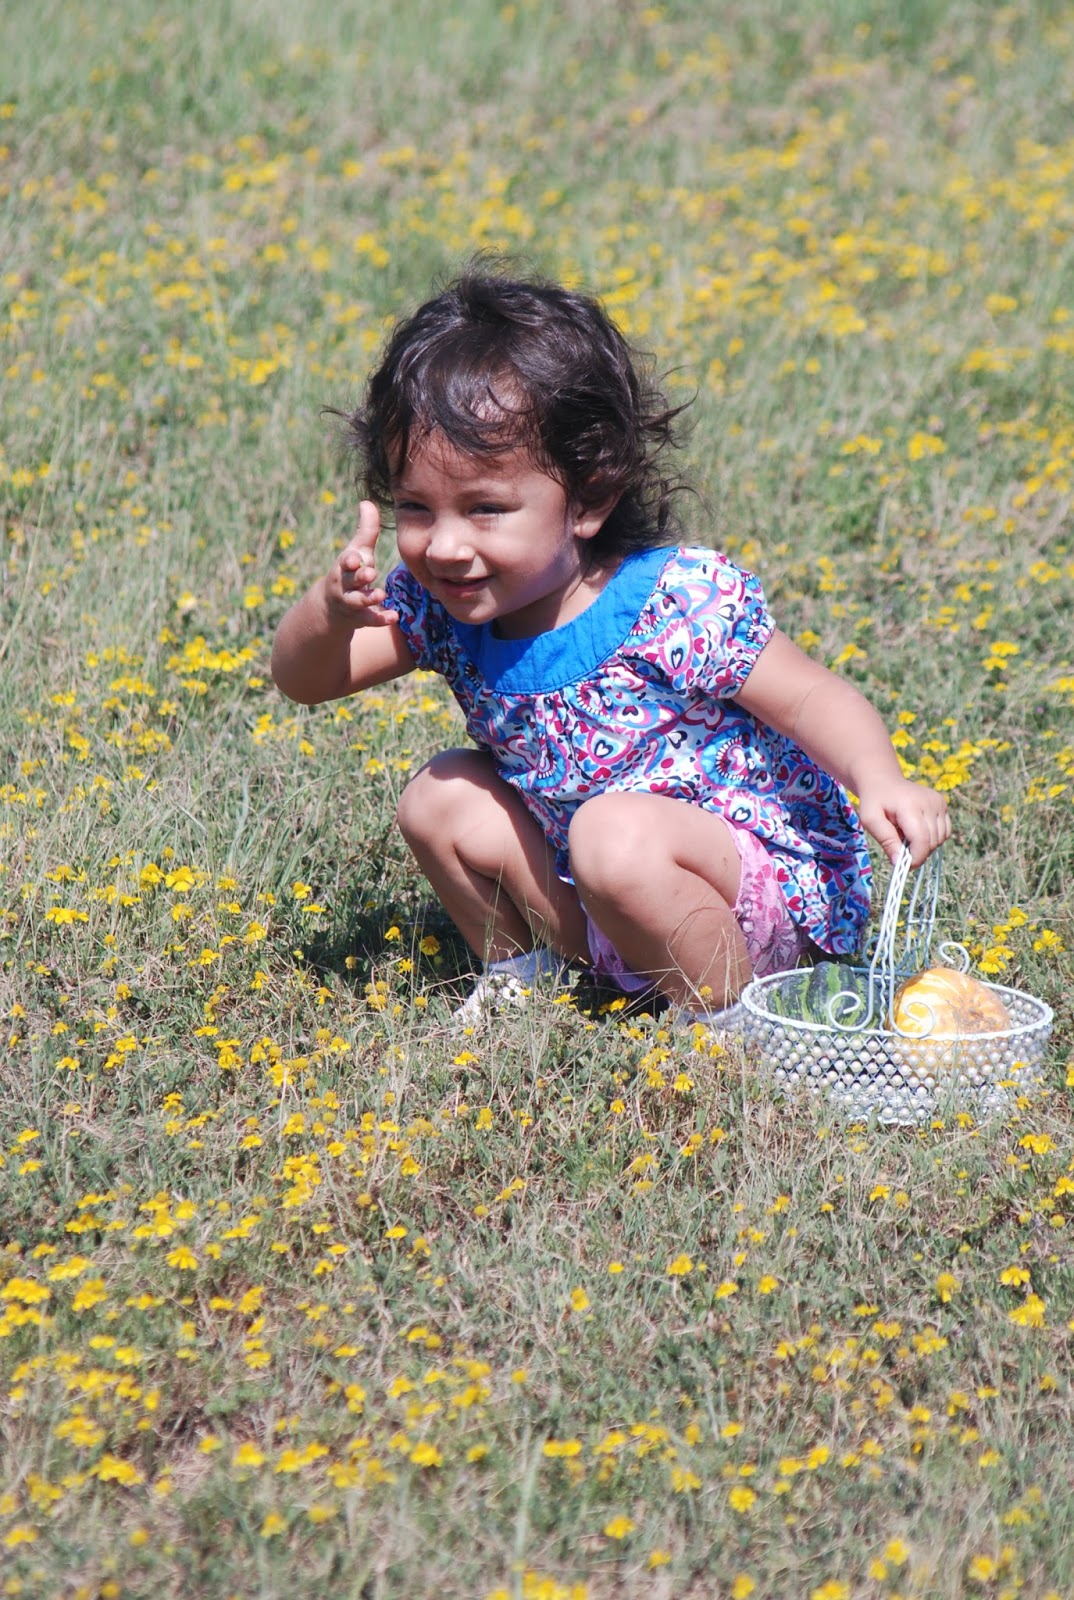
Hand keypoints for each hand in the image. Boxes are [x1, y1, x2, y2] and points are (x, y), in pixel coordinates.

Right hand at [324, 500, 398, 628]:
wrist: (331, 608)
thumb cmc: (350, 572)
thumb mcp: (357, 551)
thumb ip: (366, 530)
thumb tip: (367, 501)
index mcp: (345, 566)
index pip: (345, 561)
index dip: (350, 560)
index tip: (356, 558)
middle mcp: (345, 584)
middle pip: (351, 580)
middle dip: (359, 577)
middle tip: (370, 573)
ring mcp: (351, 602)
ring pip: (358, 601)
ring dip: (368, 598)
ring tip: (381, 595)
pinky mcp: (360, 618)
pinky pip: (370, 619)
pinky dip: (381, 618)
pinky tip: (394, 616)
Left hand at [856, 778, 950, 867]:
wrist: (884, 781)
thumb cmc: (874, 801)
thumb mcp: (870, 820)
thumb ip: (886, 841)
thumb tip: (899, 863)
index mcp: (910, 806)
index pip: (921, 840)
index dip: (916, 858)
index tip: (904, 866)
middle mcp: (930, 802)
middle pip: (932, 842)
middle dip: (918, 852)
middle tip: (901, 848)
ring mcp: (939, 802)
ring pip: (940, 839)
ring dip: (925, 845)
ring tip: (907, 836)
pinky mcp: (944, 804)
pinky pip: (945, 831)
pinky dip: (933, 838)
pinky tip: (918, 831)